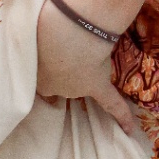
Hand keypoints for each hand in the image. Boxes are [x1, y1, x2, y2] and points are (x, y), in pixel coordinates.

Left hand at [35, 0, 139, 136]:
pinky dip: (122, 117)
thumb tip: (29, 28)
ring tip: (79, 55)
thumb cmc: (43, 27)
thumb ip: (31, 37)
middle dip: (56, 71)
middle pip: (56, 82)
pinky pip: (112, 104)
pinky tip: (130, 130)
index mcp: (36, 75)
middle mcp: (54, 86)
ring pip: (76, 86)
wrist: (67, 31)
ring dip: (77, 76)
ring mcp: (75, 87)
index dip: (40, 75)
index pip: (38, 82)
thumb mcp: (29, 31)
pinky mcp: (97, 84)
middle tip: (59, 54)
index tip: (41, 70)